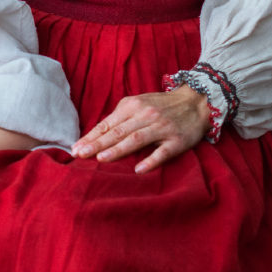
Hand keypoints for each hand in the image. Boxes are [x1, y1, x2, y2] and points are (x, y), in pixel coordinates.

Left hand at [70, 86, 207, 173]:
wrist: (196, 101)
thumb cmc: (162, 105)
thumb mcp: (139, 104)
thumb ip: (120, 117)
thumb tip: (97, 133)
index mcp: (133, 106)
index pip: (107, 124)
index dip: (91, 137)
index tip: (75, 148)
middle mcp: (145, 115)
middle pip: (118, 132)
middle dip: (97, 144)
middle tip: (80, 154)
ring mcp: (162, 127)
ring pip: (136, 139)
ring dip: (118, 149)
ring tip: (101, 158)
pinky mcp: (177, 140)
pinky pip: (162, 152)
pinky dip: (151, 160)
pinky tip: (139, 170)